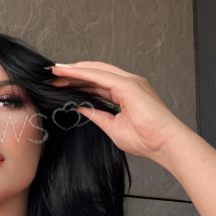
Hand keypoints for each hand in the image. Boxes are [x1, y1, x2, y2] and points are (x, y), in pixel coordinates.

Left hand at [48, 61, 190, 163]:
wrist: (164, 144)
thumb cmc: (146, 139)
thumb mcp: (112, 126)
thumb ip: (96, 114)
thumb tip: (80, 106)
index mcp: (126, 93)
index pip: (97, 83)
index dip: (78, 82)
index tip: (59, 84)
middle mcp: (128, 83)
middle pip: (95, 73)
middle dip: (73, 73)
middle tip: (52, 75)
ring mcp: (129, 81)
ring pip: (96, 70)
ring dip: (74, 70)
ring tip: (55, 71)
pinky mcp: (128, 84)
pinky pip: (100, 75)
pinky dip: (82, 73)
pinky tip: (67, 73)